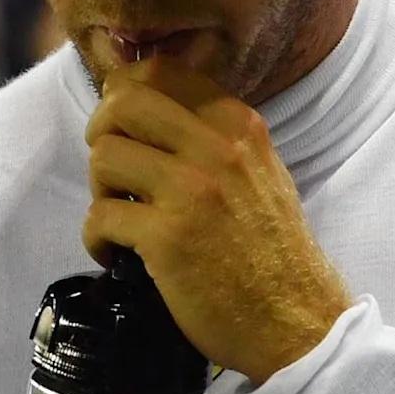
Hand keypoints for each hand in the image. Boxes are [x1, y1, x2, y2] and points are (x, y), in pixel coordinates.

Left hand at [82, 58, 350, 381]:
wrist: (297, 321)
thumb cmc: (273, 253)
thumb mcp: (262, 172)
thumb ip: (216, 138)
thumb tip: (150, 112)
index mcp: (239, 125)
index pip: (159, 72)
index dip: (124, 95)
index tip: (123, 130)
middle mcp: (217, 147)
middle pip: (122, 102)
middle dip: (100, 133)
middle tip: (111, 172)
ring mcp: (192, 191)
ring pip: (103, 156)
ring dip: (99, 190)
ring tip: (120, 217)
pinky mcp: (167, 238)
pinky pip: (99, 215)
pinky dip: (97, 239)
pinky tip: (117, 255)